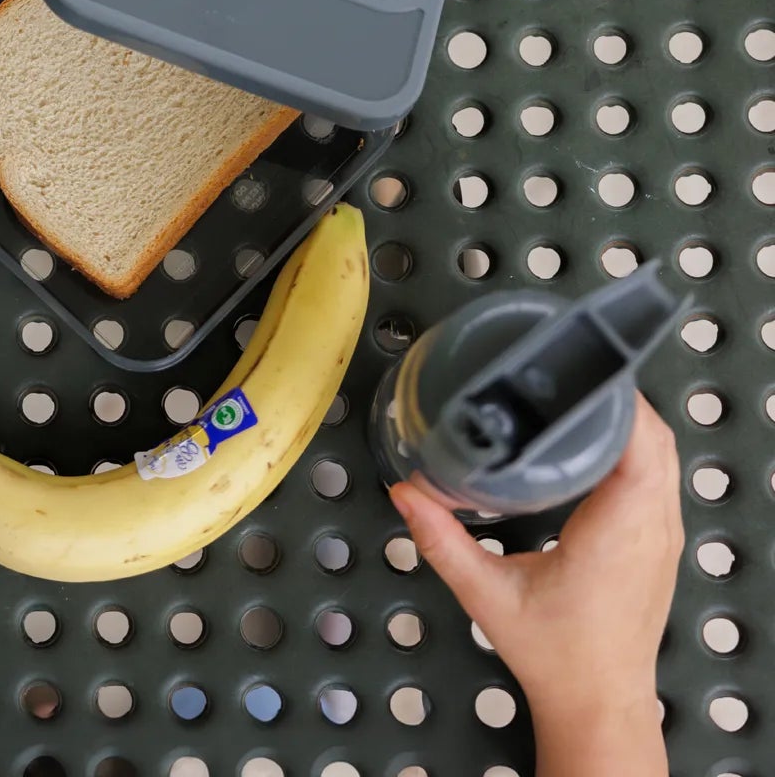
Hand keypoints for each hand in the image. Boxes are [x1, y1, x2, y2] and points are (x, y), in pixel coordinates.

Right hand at [389, 394, 680, 773]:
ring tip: (572, 399)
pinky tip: (591, 444)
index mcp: (619, 531)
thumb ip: (440, 539)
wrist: (597, 699)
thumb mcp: (485, 593)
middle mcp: (654, 527)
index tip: (574, 371)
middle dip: (615, 398)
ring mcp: (664, 535)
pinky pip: (659, 477)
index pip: (639, 442)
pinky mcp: (661, 542)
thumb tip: (405, 492)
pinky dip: (634, 449)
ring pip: (663, 455)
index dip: (615, 399)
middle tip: (560, 374)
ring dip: (627, 423)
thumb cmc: (553, 652)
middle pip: (655, 437)